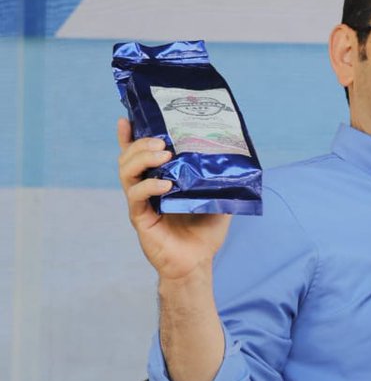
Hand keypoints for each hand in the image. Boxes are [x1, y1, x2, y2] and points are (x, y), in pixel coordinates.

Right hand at [117, 118, 231, 280]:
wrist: (197, 262)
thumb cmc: (205, 232)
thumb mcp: (218, 199)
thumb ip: (220, 181)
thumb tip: (235, 160)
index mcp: (158, 181)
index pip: (138, 155)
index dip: (129, 137)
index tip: (125, 118)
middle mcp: (145, 189)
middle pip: (128, 159)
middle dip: (141, 144)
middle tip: (162, 141)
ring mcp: (141, 204)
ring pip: (127, 173)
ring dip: (143, 159)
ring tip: (164, 155)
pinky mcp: (141, 218)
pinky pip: (137, 197)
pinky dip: (150, 186)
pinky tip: (165, 184)